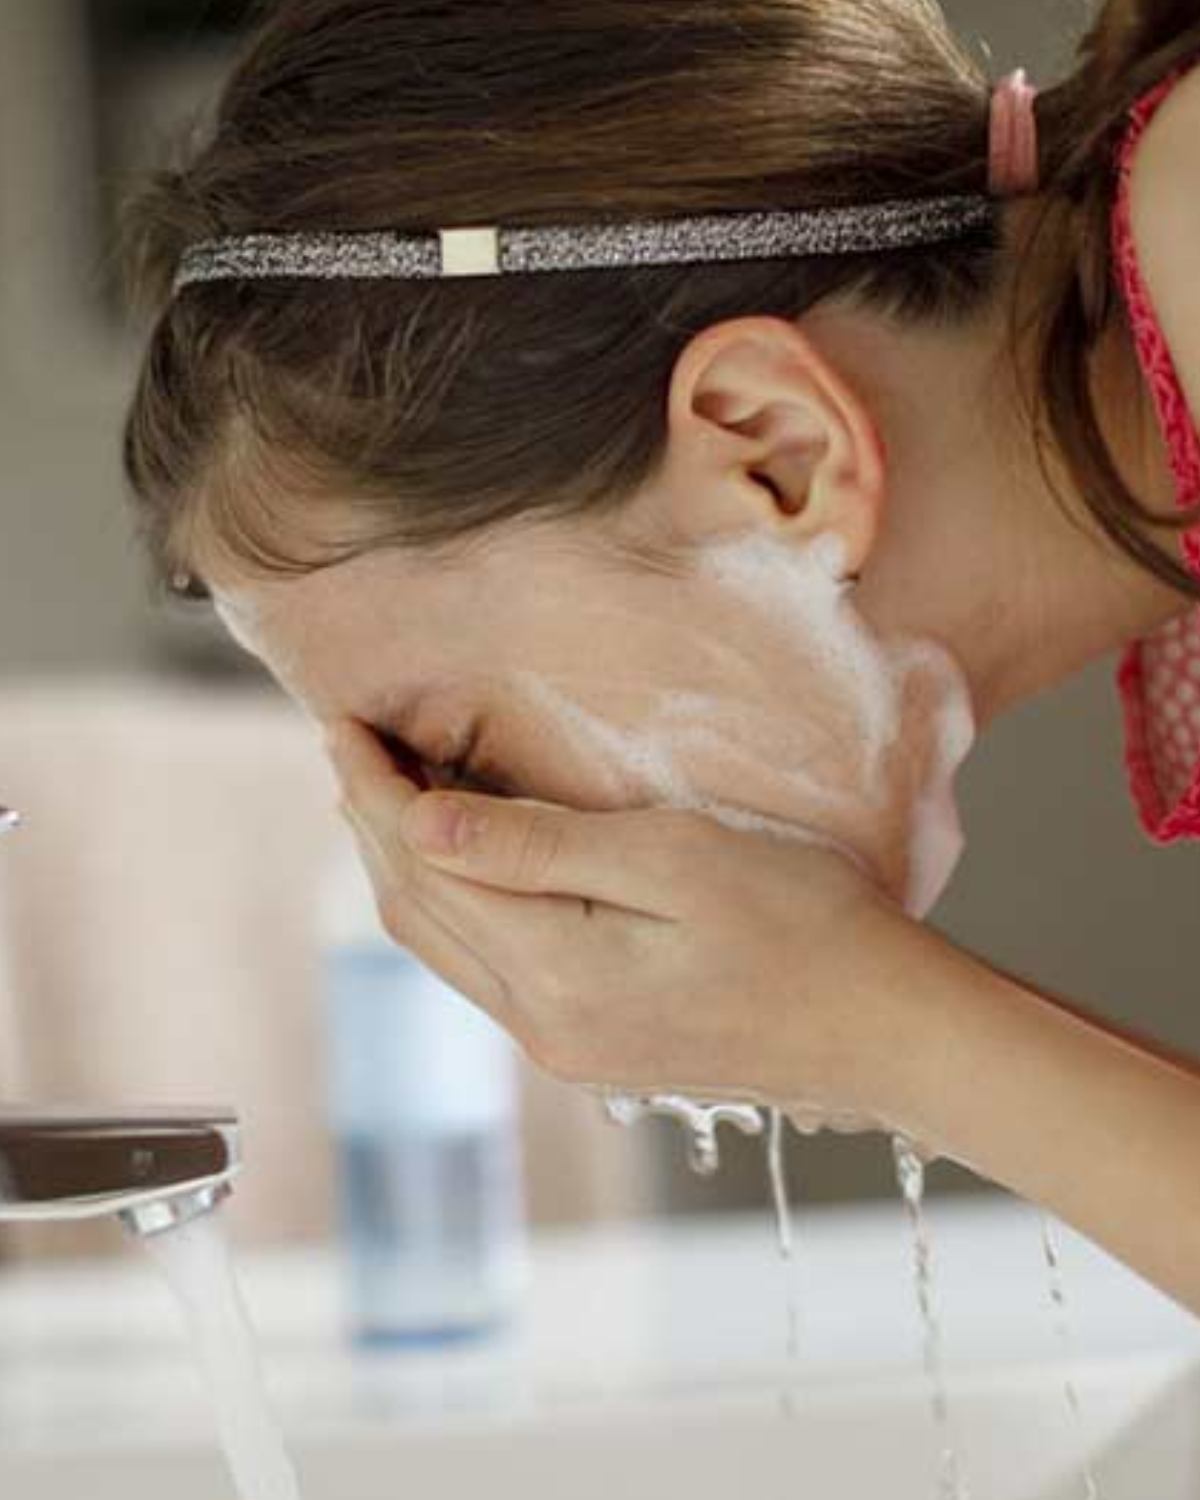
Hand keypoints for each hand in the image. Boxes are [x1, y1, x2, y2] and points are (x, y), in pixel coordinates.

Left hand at [326, 718, 923, 1118]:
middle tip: (352, 743)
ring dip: (405, 866)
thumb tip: (418, 823)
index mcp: (558, 974)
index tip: (341, 721)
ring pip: (443, 944)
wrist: (881, 1029)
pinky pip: (484, 969)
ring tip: (385, 793)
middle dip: (373, 822)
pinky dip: (452, 906)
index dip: (373, 789)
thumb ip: (539, 847)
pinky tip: (459, 867)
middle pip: (417, 911)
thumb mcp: (675, 859)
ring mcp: (564, 1045)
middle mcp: (542, 1024)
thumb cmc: (803, 923)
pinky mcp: (590, 1046)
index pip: (425, 864)